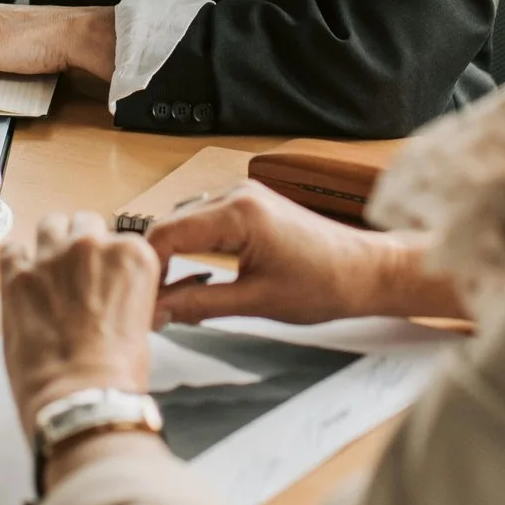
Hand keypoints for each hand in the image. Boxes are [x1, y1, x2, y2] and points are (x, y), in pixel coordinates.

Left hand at [0, 211, 160, 436]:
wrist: (82, 398)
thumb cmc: (116, 373)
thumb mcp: (140, 321)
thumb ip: (122, 290)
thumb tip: (108, 292)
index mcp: (132, 255)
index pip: (119, 238)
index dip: (108, 258)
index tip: (103, 276)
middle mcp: (93, 245)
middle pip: (85, 223)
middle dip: (81, 245)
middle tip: (77, 275)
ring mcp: (52, 256)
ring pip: (50, 224)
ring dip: (50, 243)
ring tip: (48, 272)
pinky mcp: (17, 275)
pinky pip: (11, 249)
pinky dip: (16, 262)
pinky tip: (20, 282)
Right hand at [148, 182, 461, 326]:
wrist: (367, 271)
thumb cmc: (326, 283)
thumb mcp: (255, 301)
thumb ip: (200, 304)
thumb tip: (158, 311)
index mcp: (238, 212)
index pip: (166, 234)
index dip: (146, 271)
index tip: (137, 301)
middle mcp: (237, 194)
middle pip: (171, 226)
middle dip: (156, 265)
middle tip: (147, 306)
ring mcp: (244, 196)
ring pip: (186, 224)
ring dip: (173, 256)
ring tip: (167, 297)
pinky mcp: (251, 206)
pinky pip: (206, 222)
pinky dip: (193, 248)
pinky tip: (193, 277)